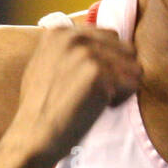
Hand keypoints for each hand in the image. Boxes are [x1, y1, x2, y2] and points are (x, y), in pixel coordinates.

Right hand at [11, 22, 141, 162]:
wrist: (34, 135)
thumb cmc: (41, 108)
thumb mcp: (45, 64)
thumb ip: (68, 50)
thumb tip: (95, 43)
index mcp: (61, 32)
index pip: (110, 36)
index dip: (107, 62)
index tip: (88, 81)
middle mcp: (73, 37)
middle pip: (125, 48)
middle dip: (119, 71)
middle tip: (96, 93)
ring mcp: (86, 54)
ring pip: (133, 66)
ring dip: (121, 87)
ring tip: (96, 100)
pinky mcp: (97, 74)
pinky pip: (132, 84)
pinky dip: (121, 100)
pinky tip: (98, 108)